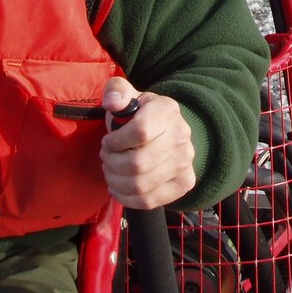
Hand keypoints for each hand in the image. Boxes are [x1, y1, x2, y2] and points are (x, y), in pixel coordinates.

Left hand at [101, 77, 195, 209]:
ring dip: (115, 181)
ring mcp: (186, 162)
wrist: (168, 132)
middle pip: (137, 163)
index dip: (115, 141)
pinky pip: (149, 201)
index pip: (140, 132)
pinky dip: (126, 198)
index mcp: (167, 110)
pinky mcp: (184, 183)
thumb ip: (116, 91)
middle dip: (111, 163)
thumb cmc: (140, 115)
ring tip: (110, 171)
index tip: (107, 141)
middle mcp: (182, 136)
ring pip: (140, 185)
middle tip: (105, 157)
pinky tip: (118, 187)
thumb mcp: (128, 96)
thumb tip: (112, 102)